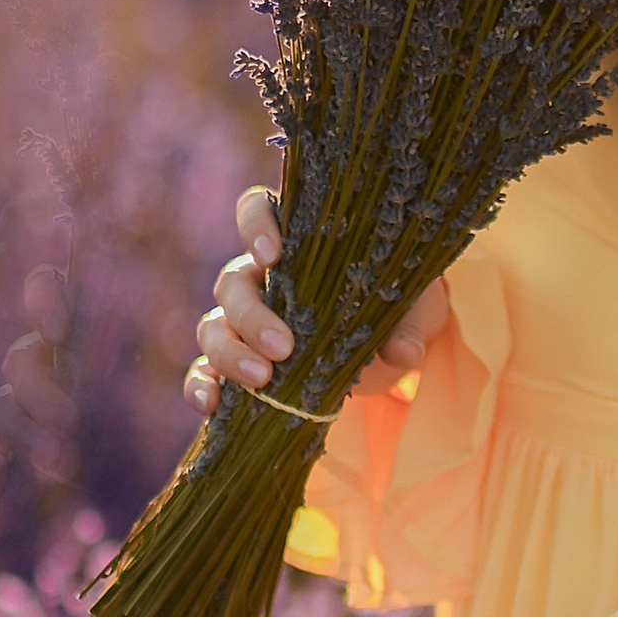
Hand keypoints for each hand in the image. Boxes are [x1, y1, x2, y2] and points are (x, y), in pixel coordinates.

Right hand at [185, 190, 451, 420]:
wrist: (393, 345)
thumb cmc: (400, 305)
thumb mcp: (415, 308)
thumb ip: (409, 324)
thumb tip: (402, 352)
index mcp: (299, 243)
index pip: (256, 211)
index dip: (255, 226)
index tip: (273, 254)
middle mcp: (262, 277)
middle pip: (232, 283)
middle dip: (251, 316)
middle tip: (285, 348)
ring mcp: (246, 322)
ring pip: (214, 327)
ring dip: (230, 353)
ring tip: (263, 380)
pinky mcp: (243, 363)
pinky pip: (206, 371)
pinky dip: (202, 386)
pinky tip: (212, 405)